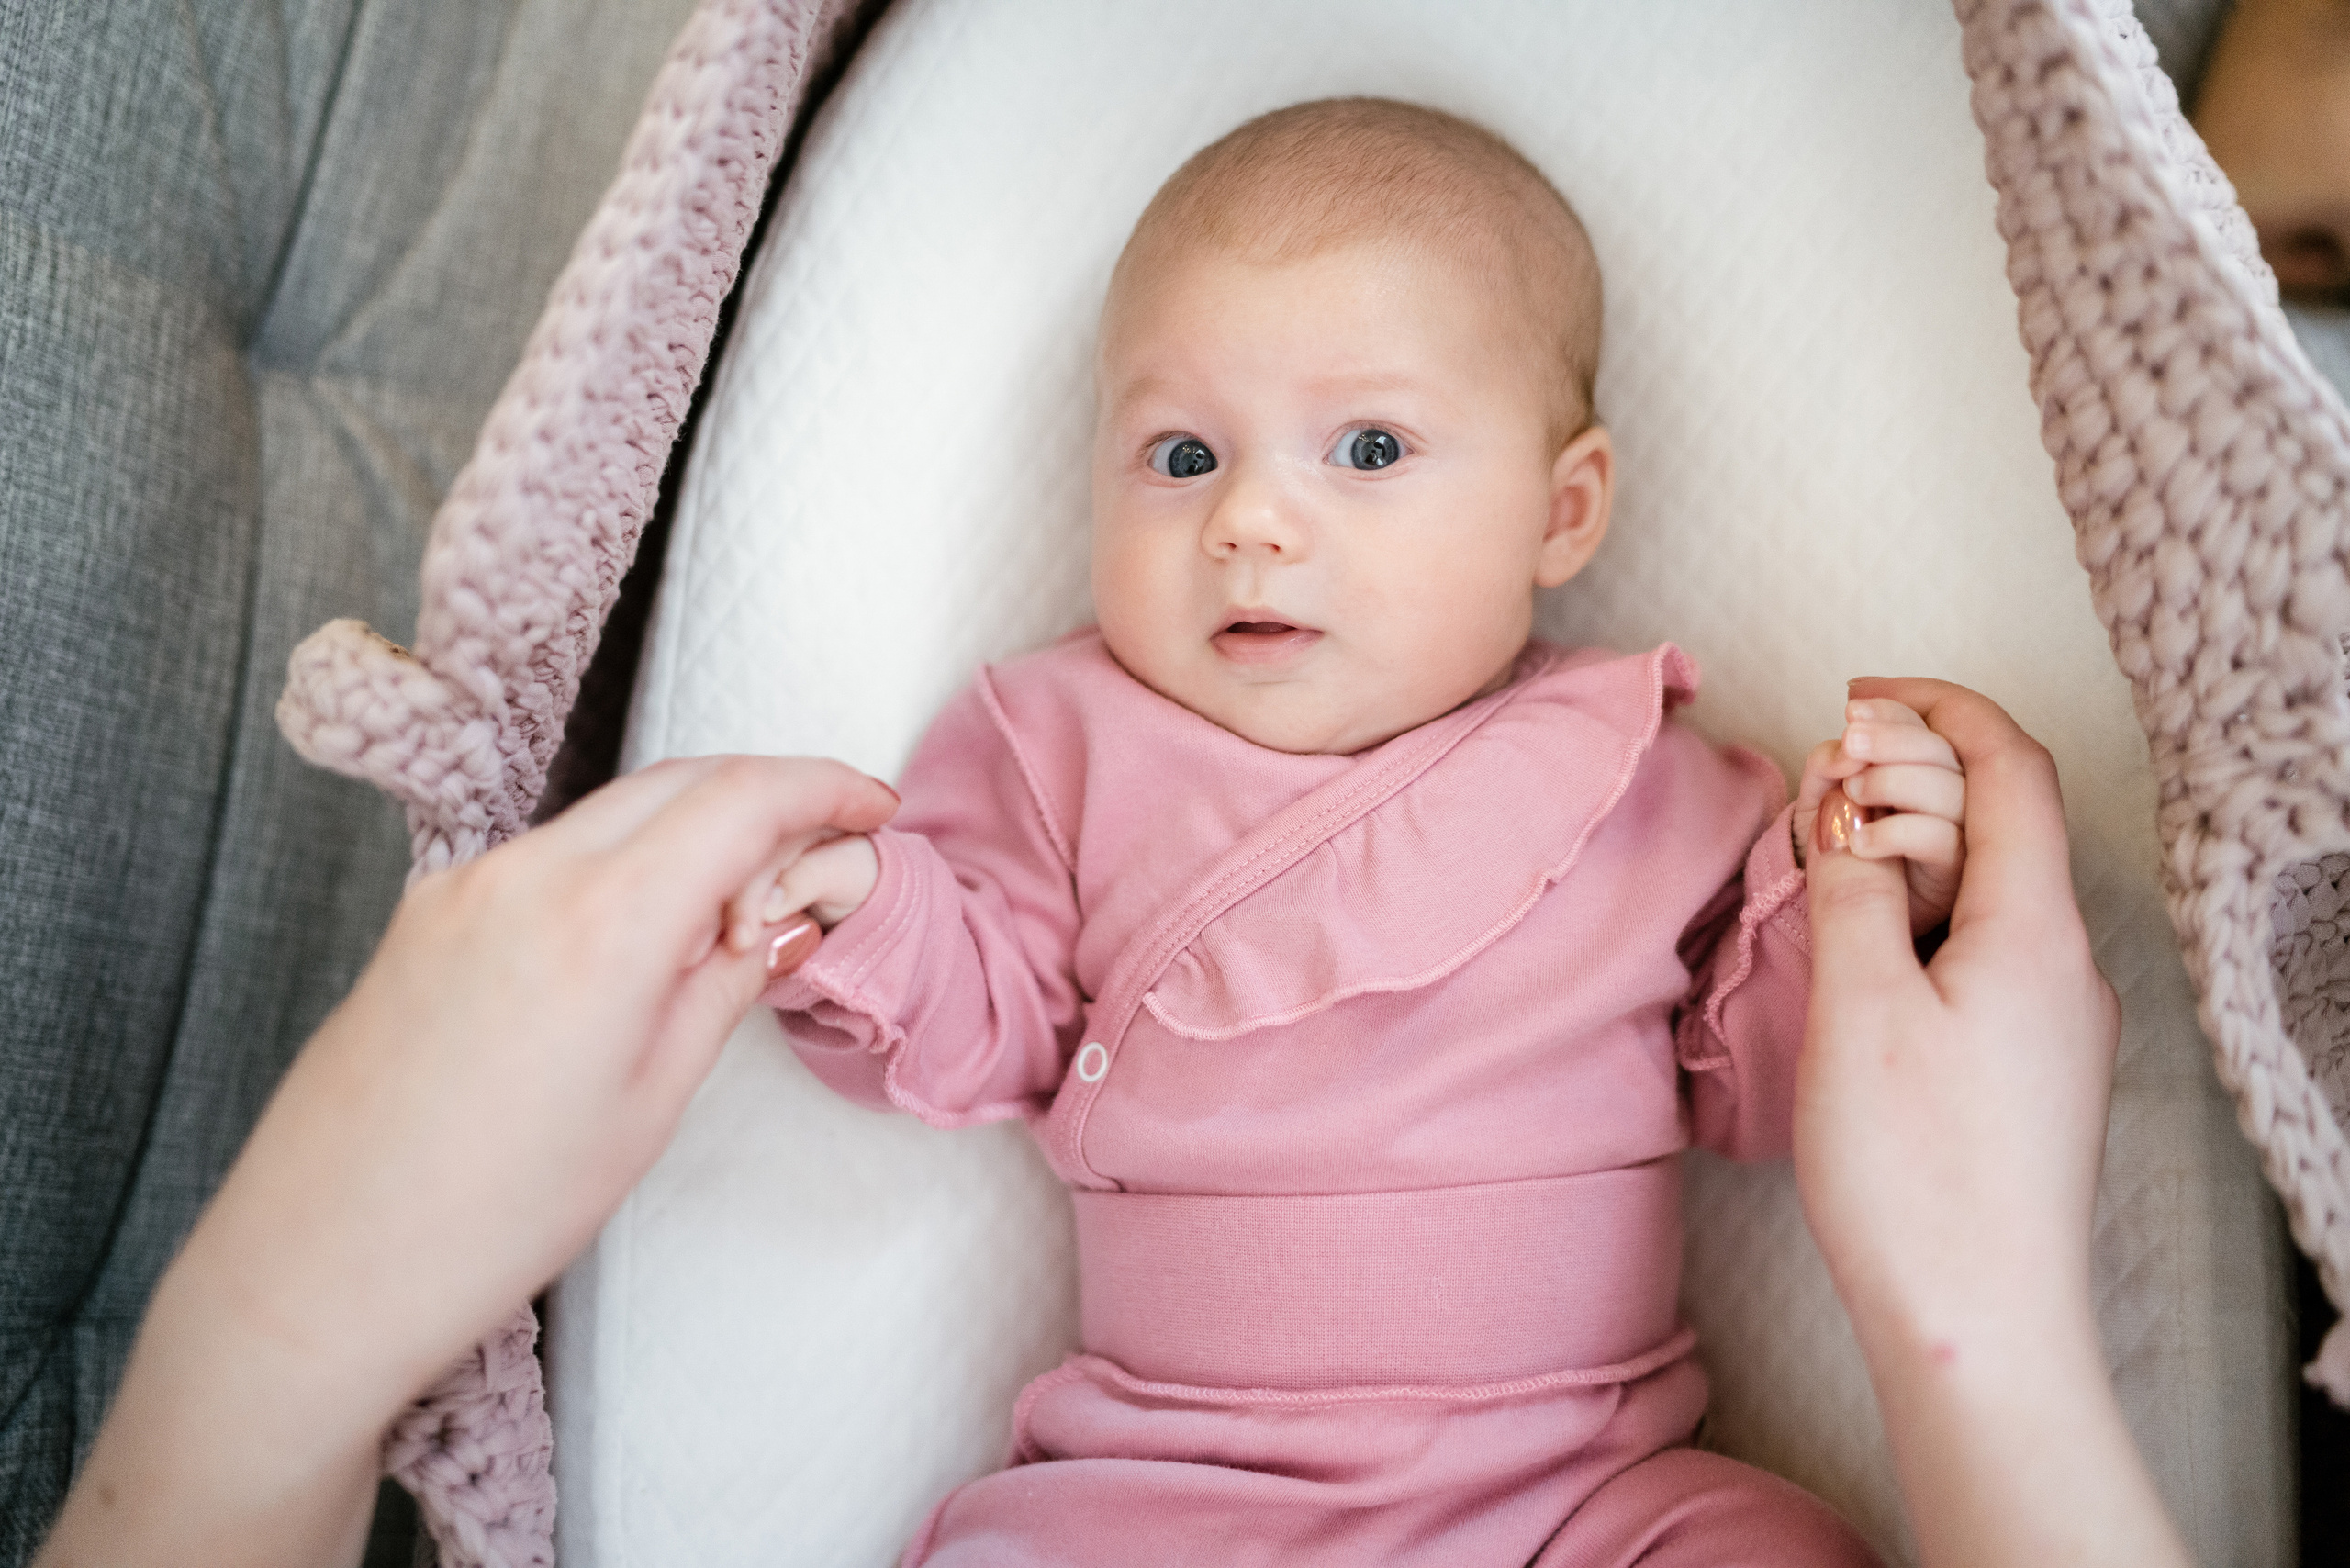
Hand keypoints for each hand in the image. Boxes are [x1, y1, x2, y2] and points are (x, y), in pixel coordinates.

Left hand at [37, 755, 896, 1567]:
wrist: (322, 1263)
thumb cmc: (493, 1212)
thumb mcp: (651, 1101)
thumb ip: (726, 984)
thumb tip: (783, 920)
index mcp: (600, 920)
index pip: (740, 799)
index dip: (823, 788)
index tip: (874, 807)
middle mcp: (525, 873)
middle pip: (677, 781)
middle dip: (766, 795)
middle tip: (829, 846)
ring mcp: (464, 884)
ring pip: (612, 813)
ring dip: (692, 828)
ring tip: (742, 909)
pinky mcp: (427, 913)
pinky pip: (551, 854)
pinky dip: (622, 862)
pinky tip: (647, 934)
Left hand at [1795, 693, 1965, 933]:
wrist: (1825, 905)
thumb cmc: (1833, 842)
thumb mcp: (1823, 793)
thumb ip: (1833, 760)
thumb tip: (1847, 737)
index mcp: (1929, 766)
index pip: (1930, 725)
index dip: (1896, 710)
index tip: (1852, 707)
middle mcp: (1956, 797)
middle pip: (1948, 751)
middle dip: (1895, 737)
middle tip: (1851, 739)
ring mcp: (1962, 838)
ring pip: (1953, 791)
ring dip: (1895, 779)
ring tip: (1850, 792)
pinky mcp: (1955, 878)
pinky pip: (1943, 841)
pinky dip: (1897, 831)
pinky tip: (1858, 841)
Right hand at [1796, 678, 2183, 1567]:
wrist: (1976, 1327)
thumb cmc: (1918, 1174)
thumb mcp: (1859, 1005)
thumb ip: (1851, 887)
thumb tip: (1847, 806)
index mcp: (2035, 929)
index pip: (2013, 766)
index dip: (1939, 708)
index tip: (1856, 695)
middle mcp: (2064, 963)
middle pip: (2001, 818)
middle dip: (1908, 776)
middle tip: (1815, 784)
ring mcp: (2052, 1018)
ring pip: (1984, 886)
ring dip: (1904, 849)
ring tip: (1818, 862)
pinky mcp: (2027, 1066)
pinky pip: (1978, 948)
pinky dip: (1914, 914)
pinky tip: (1854, 947)